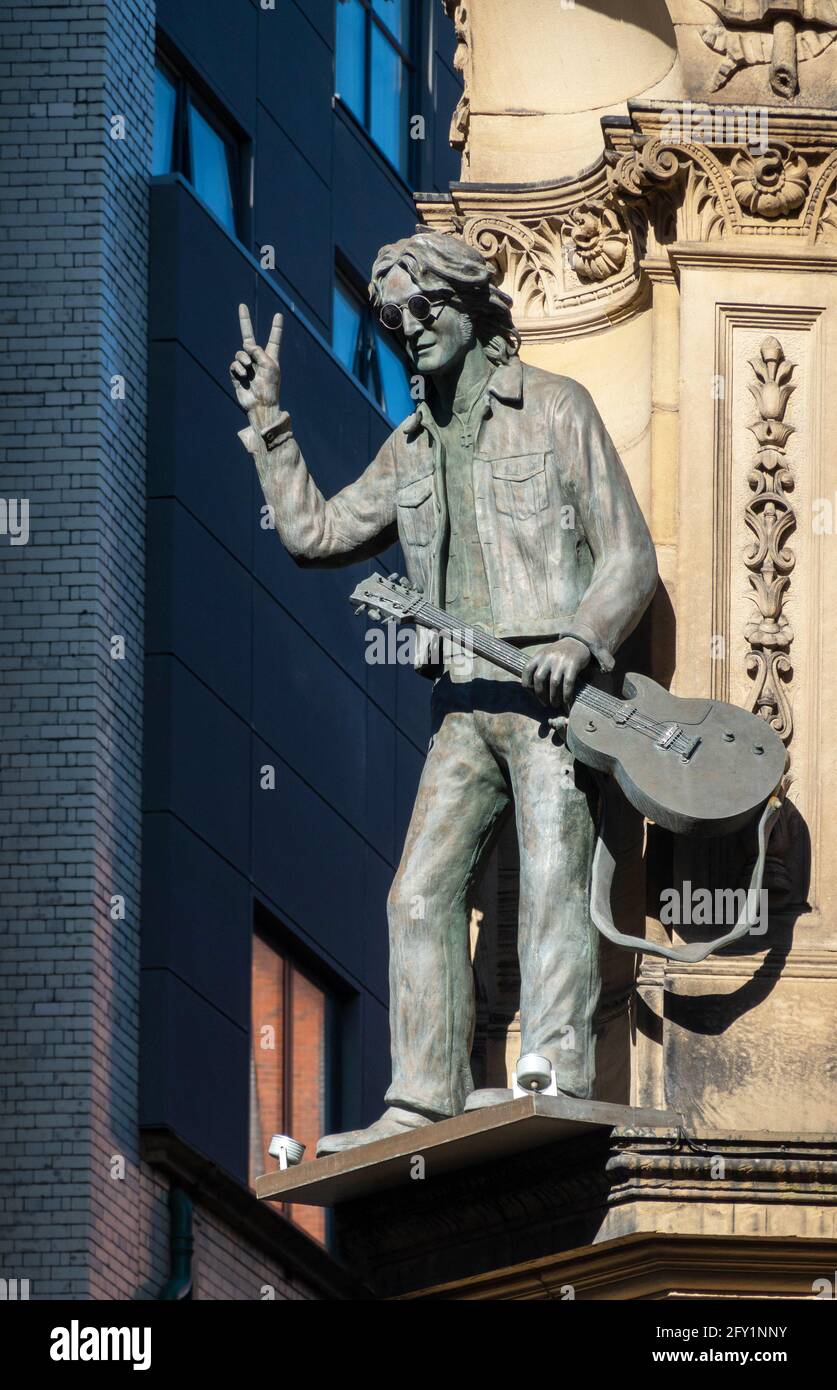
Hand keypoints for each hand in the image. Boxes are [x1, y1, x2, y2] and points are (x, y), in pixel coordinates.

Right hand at [229, 304, 282, 429]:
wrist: (261, 405)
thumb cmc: (270, 386)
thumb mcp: (269, 364)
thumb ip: (258, 351)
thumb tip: (245, 346)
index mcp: (270, 357)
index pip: (273, 339)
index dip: (276, 328)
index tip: (279, 315)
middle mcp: (257, 360)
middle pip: (249, 337)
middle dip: (244, 321)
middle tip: (242, 306)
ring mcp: (246, 366)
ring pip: (240, 353)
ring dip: (243, 357)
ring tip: (248, 367)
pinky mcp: (237, 375)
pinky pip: (234, 364)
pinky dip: (239, 368)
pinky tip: (244, 375)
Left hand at [522, 637, 590, 708]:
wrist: (578, 641)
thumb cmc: (559, 652)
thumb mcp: (546, 654)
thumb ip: (539, 666)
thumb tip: (532, 689)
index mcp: (539, 655)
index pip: (527, 669)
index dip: (526, 683)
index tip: (530, 692)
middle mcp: (548, 657)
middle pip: (539, 678)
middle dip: (540, 694)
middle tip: (544, 703)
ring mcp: (561, 661)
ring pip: (553, 683)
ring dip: (553, 697)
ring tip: (555, 705)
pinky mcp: (573, 665)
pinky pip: (568, 683)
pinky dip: (566, 694)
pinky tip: (566, 701)